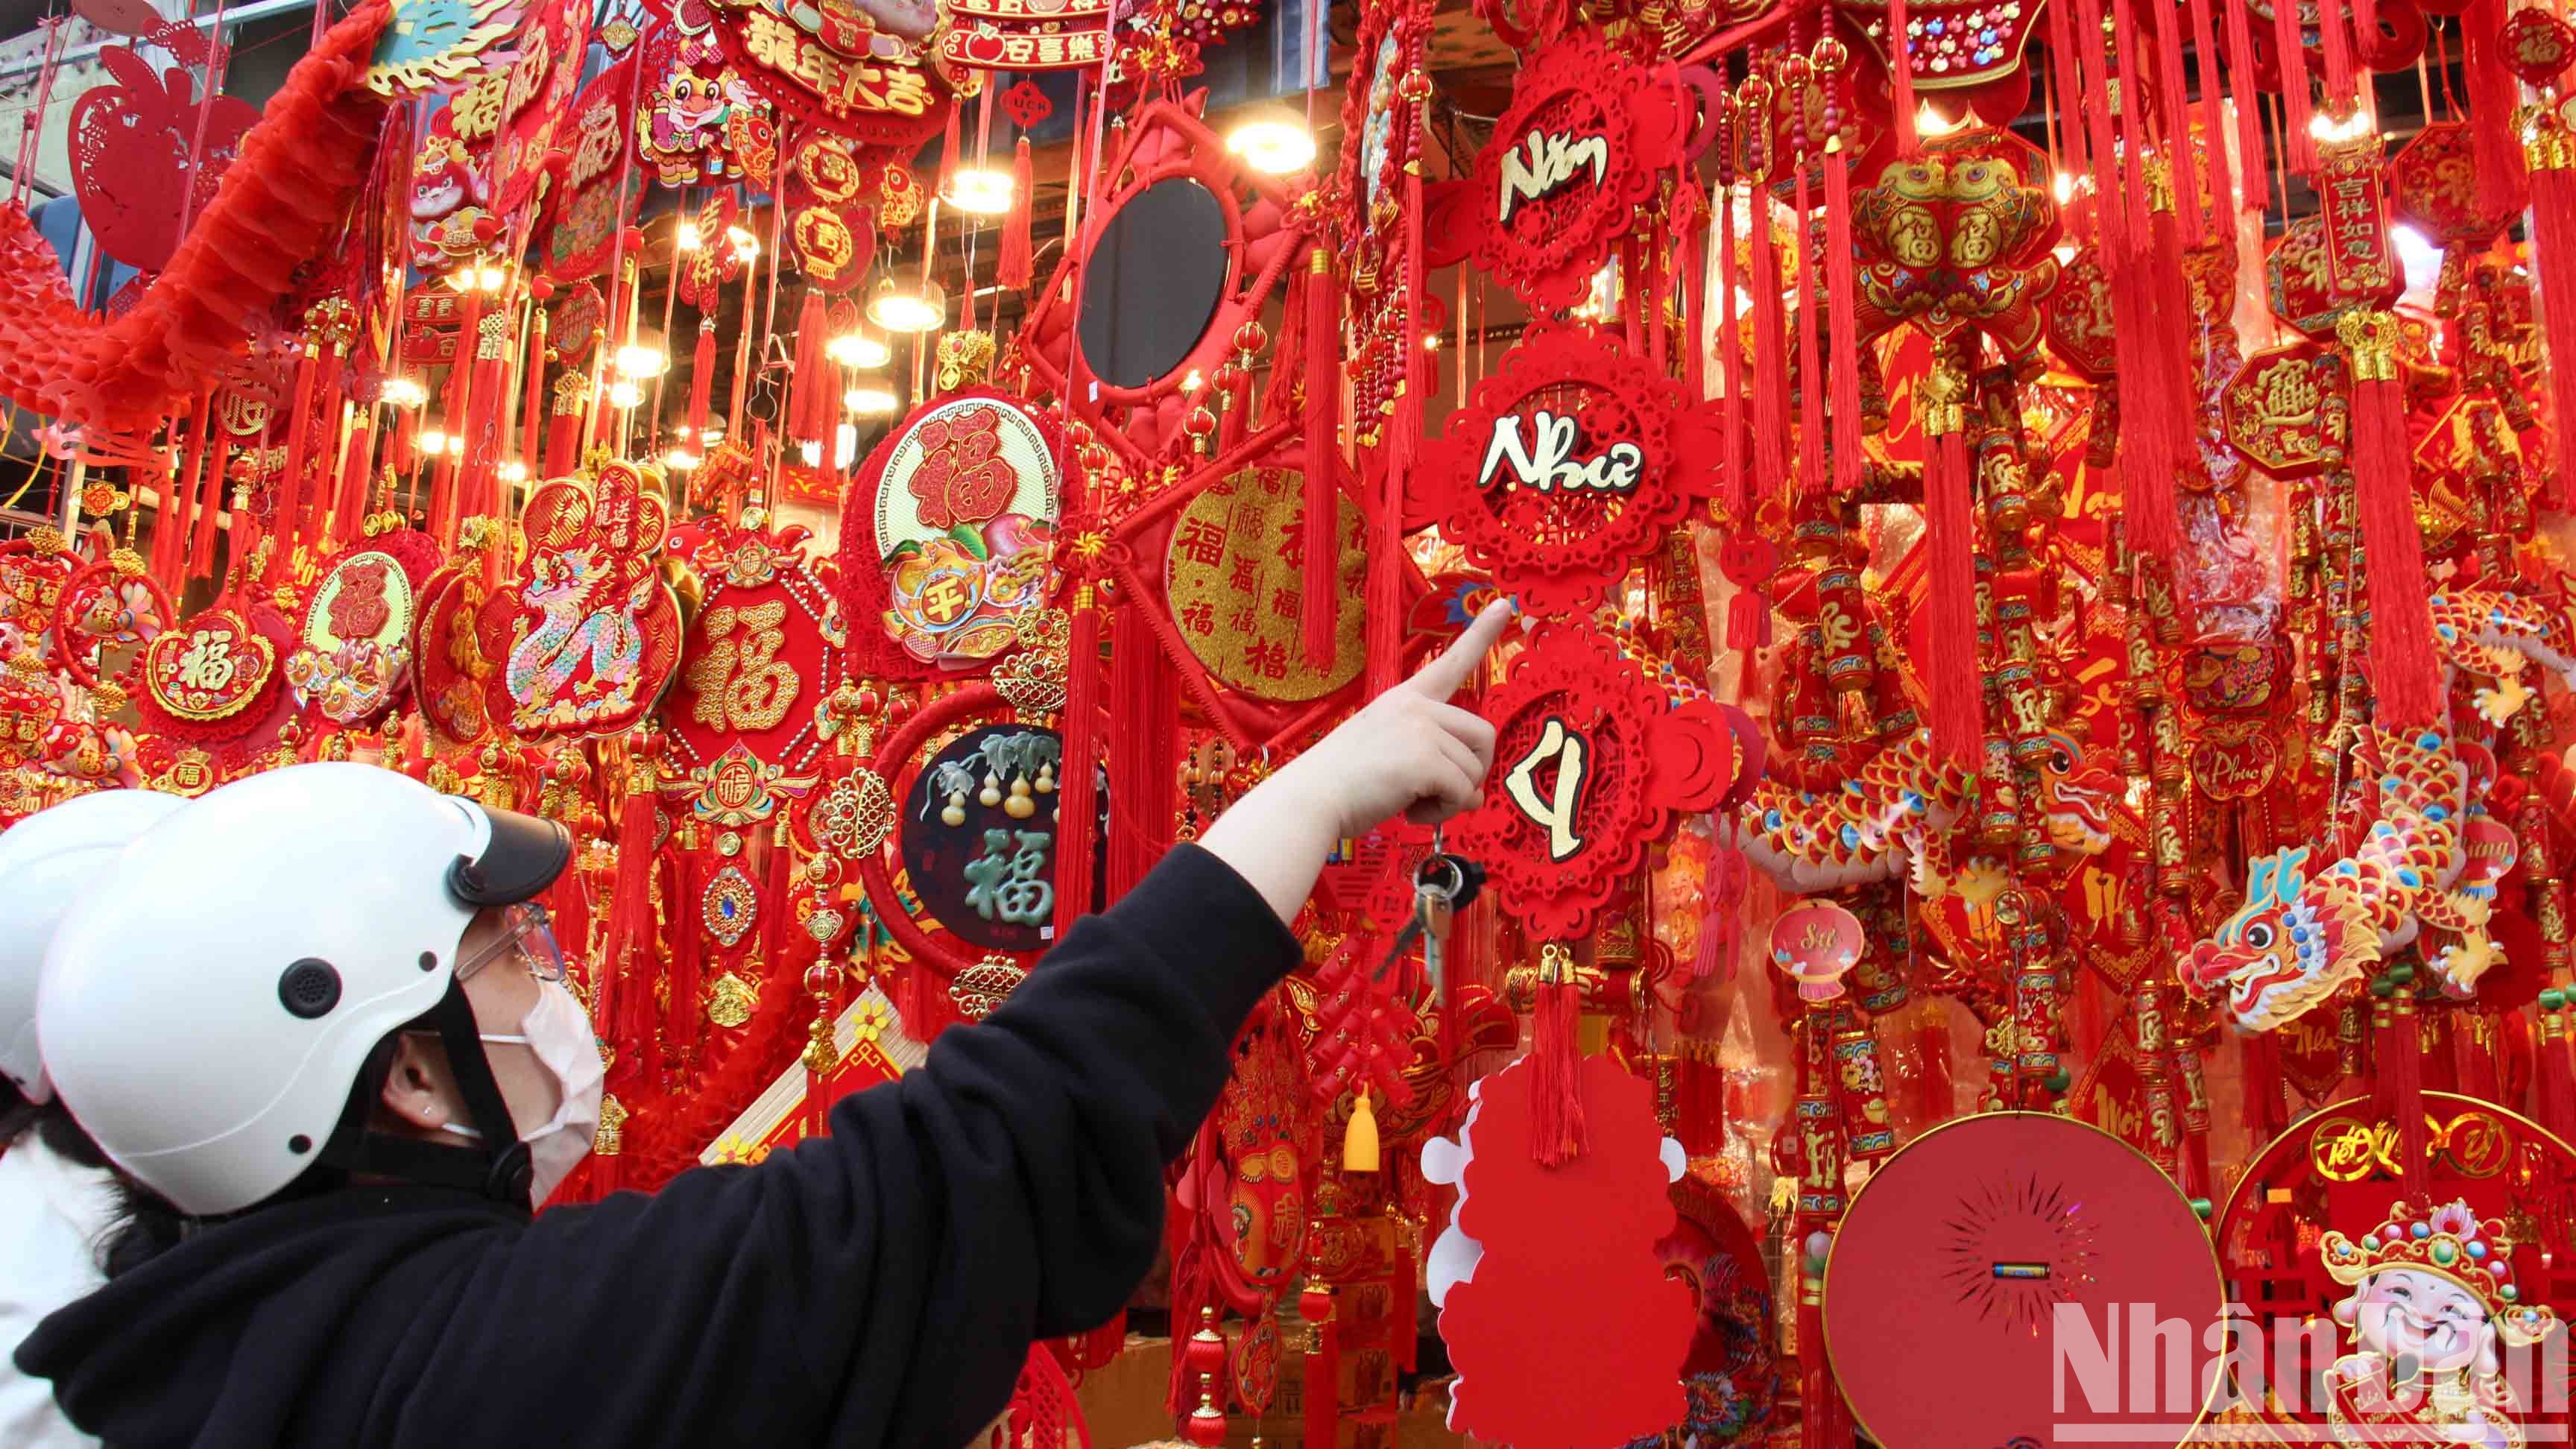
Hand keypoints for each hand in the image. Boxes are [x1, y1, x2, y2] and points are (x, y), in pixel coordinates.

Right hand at [1276, 599, 1513, 837]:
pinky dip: (1444, 812)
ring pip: (1474, 770)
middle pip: (1484, 735)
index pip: (1451, 662)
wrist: (1310, 799)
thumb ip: (1433, 762)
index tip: (1504, 603)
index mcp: (1405, 698)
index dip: (1481, 634)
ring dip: (1452, 799)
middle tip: (1440, 794)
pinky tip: (1410, 812)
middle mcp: (1417, 706)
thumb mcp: (1391, 757)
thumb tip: (1474, 795)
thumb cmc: (1343, 784)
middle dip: (1473, 771)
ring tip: (1413, 803)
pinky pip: (1461, 792)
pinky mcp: (1424, 760)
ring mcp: (1421, 729)